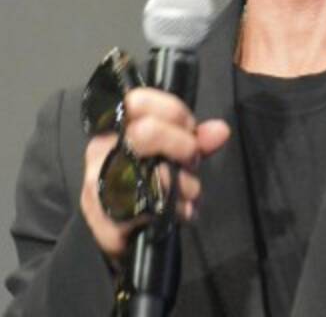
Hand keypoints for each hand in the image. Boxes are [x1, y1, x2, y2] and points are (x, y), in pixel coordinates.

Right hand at [80, 87, 229, 259]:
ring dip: (182, 184)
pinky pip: (147, 209)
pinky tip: (183, 211)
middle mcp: (102, 149)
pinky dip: (174, 211)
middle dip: (182, 146)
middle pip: (145, 133)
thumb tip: (221, 131)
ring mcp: (98, 184)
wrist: (118, 230)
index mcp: (116, 126)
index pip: (138, 101)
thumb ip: (196, 139)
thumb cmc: (146, 181)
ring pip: (149, 174)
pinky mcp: (104, 219)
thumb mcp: (174, 154)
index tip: (191, 128)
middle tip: (192, 161)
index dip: (173, 111)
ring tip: (191, 192)